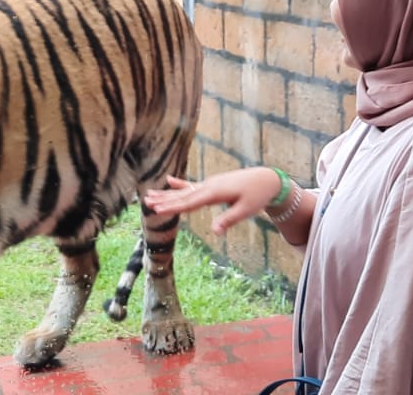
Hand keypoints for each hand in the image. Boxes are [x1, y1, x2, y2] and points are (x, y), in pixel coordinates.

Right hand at [143, 168, 282, 234]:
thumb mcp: (245, 210)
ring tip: (149, 194)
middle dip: (164, 199)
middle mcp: (209, 186)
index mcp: (215, 192)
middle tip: (146, 201)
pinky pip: (192, 185)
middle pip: (183, 195)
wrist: (266, 179)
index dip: (172, 207)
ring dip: (167, 193)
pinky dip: (180, 184)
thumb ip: (228, 220)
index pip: (190, 202)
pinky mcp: (212, 185)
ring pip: (184, 190)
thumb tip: (215, 232)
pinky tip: (169, 180)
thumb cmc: (257, 196)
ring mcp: (210, 184)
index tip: (157, 210)